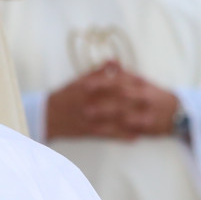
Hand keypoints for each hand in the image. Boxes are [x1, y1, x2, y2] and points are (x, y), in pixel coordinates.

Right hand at [46, 63, 179, 140]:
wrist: (48, 116)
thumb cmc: (65, 96)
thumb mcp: (79, 80)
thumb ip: (98, 72)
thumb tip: (115, 61)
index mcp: (89, 86)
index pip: (114, 84)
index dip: (131, 85)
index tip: (145, 85)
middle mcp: (91, 101)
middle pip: (118, 102)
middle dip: (136, 104)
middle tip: (152, 105)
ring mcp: (91, 118)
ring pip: (116, 120)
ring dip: (133, 122)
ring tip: (149, 123)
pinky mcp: (89, 132)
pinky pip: (109, 135)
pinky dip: (122, 136)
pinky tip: (135, 138)